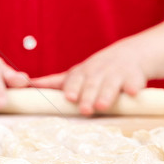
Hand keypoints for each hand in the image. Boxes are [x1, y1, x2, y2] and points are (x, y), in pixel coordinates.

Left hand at [30, 41, 147, 115]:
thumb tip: (29, 85)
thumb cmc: (99, 70)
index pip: (75, 79)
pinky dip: (133, 87)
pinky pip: (134, 82)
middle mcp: (99, 72)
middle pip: (92, 84)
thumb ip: (56, 82)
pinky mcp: (135, 77)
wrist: (133, 54)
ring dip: (106, 94)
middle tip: (85, 109)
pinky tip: (132, 93)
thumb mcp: (79, 73)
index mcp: (84, 72)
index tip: (68, 97)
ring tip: (103, 105)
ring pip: (111, 85)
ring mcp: (117, 74)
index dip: (72, 87)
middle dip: (88, 95)